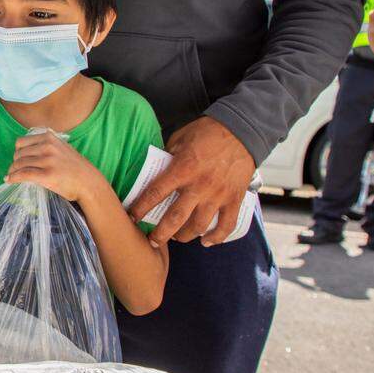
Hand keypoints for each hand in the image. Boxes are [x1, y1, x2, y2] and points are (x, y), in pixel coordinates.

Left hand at [5, 131, 100, 202]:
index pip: (21, 142)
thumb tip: (24, 150)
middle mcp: (47, 146)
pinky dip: (13, 178)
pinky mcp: (47, 175)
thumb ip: (46, 145)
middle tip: (15, 171)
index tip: (18, 159)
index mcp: (49, 138)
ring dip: (12, 171)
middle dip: (15, 163)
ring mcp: (47, 160)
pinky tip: (9, 181)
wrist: (89, 182)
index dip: (17, 152)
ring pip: (19, 164)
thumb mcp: (61, 147)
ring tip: (12, 176)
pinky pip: (23, 174)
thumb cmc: (75, 167)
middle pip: (18, 154)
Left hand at [129, 117, 254, 246]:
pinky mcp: (234, 199)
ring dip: (185, 236)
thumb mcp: (179, 139)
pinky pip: (226, 225)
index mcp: (182, 169)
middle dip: (161, 233)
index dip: (141, 208)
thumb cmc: (207, 132)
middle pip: (175, 218)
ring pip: (199, 226)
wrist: (242, 131)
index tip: (132, 218)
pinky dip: (216, 237)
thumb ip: (167, 157)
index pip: (155, 193)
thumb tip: (154, 170)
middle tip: (152, 240)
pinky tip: (206, 242)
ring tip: (177, 238)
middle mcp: (199, 186)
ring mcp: (218, 195)